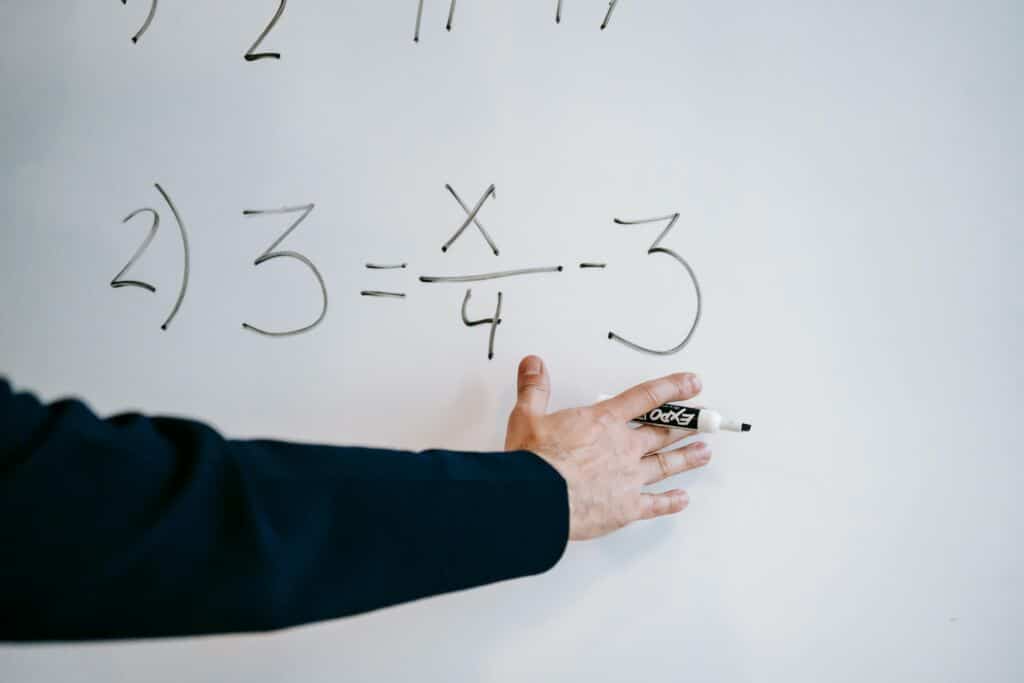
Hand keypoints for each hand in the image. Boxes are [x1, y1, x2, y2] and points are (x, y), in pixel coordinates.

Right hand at [505, 355, 709, 540]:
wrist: (538, 500)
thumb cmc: (535, 461)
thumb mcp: (527, 417)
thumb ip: (534, 389)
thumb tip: (533, 364)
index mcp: (603, 422)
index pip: (645, 398)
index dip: (672, 388)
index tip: (693, 384)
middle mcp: (623, 447)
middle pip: (662, 432)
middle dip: (686, 425)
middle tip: (707, 420)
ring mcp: (629, 478)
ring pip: (665, 465)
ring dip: (686, 457)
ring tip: (704, 452)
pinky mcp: (626, 507)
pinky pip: (655, 504)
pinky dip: (670, 502)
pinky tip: (682, 499)